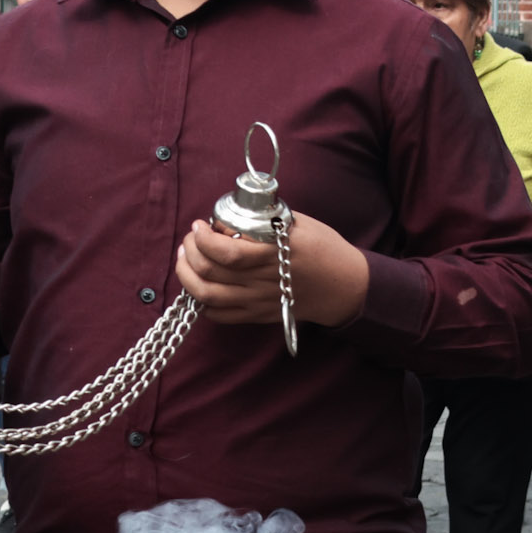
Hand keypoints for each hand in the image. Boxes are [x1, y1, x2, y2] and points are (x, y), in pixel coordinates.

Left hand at [177, 212, 369, 330]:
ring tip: (187, 260)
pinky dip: (202, 302)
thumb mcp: (299, 225)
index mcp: (274, 255)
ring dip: (187, 277)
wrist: (345, 287)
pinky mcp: (258, 315)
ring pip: (207, 296)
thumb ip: (264, 221)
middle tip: (191, 239)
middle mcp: (263, 281)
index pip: (227, 253)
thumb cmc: (324, 250)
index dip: (203, 239)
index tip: (199, 225)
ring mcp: (258, 301)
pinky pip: (219, 315)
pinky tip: (200, 286)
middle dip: (190, 252)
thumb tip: (229, 217)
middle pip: (210, 272)